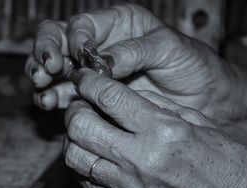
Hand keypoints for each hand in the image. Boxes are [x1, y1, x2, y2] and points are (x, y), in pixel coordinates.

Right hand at [25, 4, 246, 123]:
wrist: (203, 97)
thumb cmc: (191, 64)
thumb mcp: (168, 48)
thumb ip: (134, 52)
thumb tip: (101, 64)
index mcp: (117, 24)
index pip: (81, 25)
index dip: (72, 38)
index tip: (76, 54)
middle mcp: (99, 46)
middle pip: (57, 43)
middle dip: (45, 55)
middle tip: (46, 71)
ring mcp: (93, 73)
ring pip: (54, 70)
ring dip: (43, 80)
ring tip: (44, 91)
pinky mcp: (92, 97)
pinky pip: (65, 95)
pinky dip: (53, 98)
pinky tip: (50, 103)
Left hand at [64, 69, 246, 187]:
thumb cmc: (229, 169)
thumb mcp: (200, 124)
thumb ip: (158, 106)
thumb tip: (125, 95)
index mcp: (162, 132)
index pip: (108, 97)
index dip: (88, 82)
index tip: (83, 78)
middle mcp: (139, 160)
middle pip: (80, 126)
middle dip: (74, 110)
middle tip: (80, 105)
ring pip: (75, 157)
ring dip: (74, 139)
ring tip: (85, 132)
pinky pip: (87, 184)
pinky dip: (86, 167)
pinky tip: (97, 159)